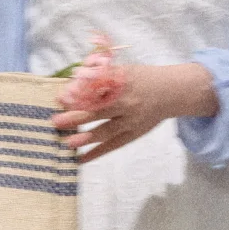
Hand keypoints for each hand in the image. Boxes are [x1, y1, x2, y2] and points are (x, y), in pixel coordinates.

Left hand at [52, 62, 217, 161]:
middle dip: (76, 116)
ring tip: (68, 143)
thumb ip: (101, 74)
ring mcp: (131, 121)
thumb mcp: (124, 70)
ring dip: (86, 137)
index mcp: (122, 83)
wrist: (172, 92)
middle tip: (56, 121)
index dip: (77, 95)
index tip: (60, 98)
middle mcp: (127, 103)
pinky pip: (114, 145)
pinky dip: (98, 152)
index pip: (96, 90)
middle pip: (98, 111)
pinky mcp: (134, 134)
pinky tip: (81, 159)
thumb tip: (74, 79)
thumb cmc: (142, 78)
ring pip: (106, 131)